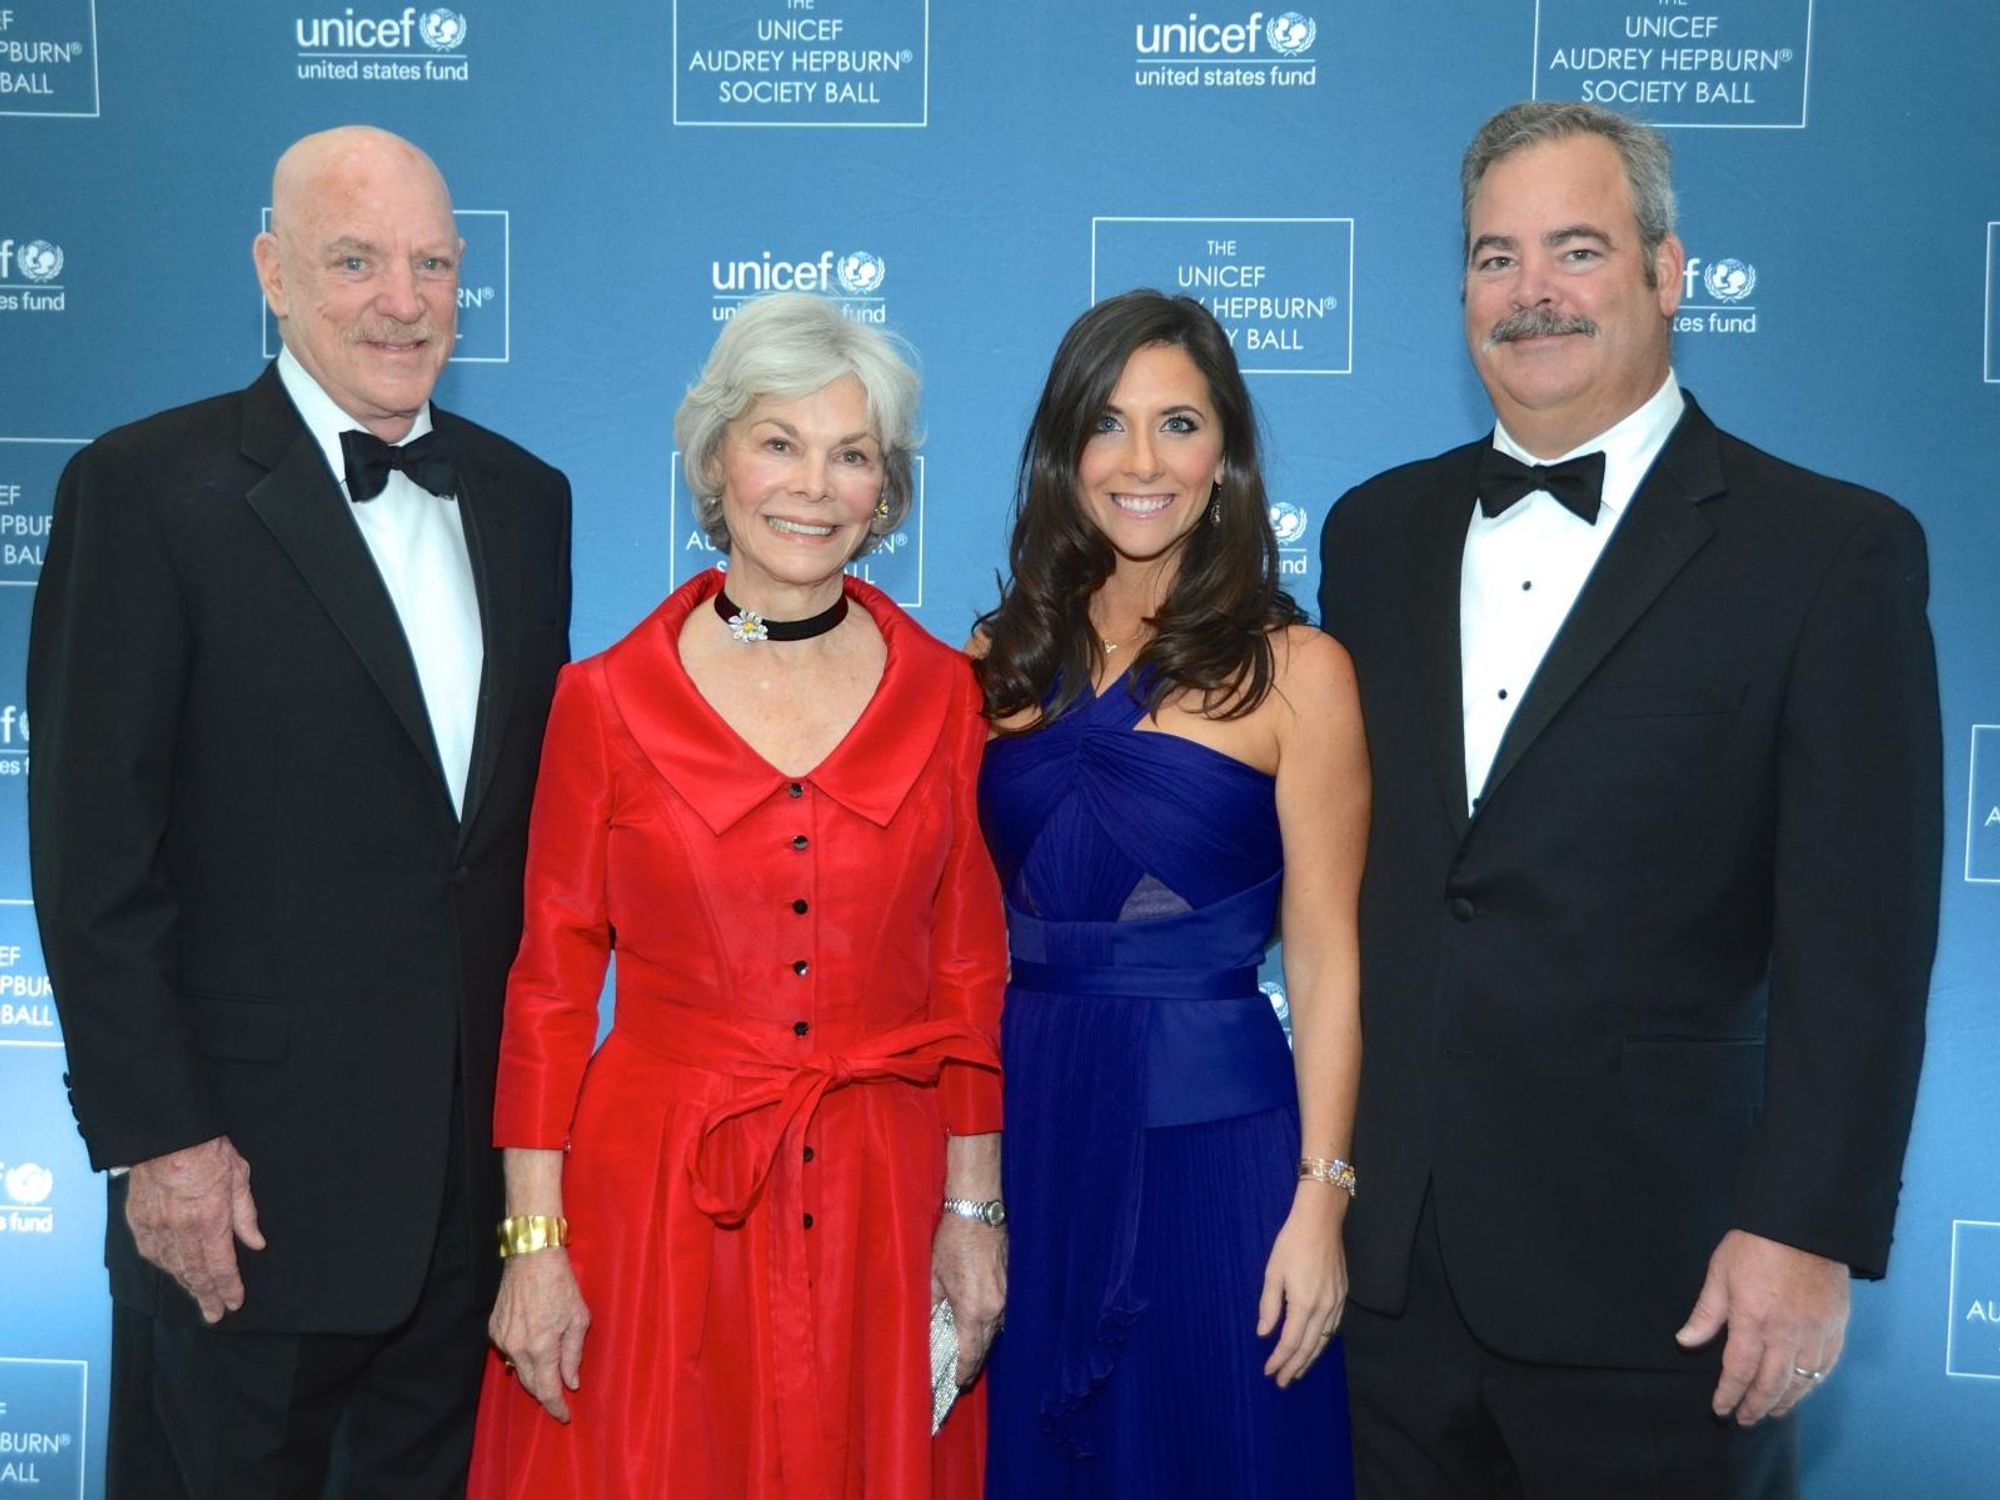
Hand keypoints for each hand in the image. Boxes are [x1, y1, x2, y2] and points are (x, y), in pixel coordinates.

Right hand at [125, 1135, 265, 1323]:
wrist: (167, 1135)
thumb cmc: (207, 1150)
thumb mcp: (239, 1177)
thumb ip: (246, 1215)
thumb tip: (255, 1243)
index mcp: (210, 1221)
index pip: (221, 1266)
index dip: (228, 1288)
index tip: (233, 1303)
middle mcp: (181, 1230)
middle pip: (195, 1273)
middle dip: (206, 1296)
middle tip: (213, 1314)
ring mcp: (157, 1227)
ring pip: (172, 1266)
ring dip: (185, 1284)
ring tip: (197, 1296)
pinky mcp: (138, 1220)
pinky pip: (151, 1252)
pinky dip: (163, 1265)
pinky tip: (171, 1271)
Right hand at [489, 1248, 590, 1422]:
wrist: (532, 1257)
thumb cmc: (561, 1284)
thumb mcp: (578, 1319)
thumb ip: (573, 1354)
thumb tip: (570, 1382)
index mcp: (541, 1347)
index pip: (547, 1389)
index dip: (556, 1406)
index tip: (564, 1416)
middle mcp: (517, 1347)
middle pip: (531, 1383)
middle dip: (545, 1393)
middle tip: (560, 1396)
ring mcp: (501, 1339)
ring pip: (519, 1369)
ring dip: (534, 1375)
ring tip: (548, 1373)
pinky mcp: (493, 1329)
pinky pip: (509, 1353)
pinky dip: (522, 1357)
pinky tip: (533, 1351)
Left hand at [931, 1214, 1005, 1386]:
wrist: (977, 1211)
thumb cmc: (952, 1241)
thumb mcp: (932, 1276)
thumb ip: (930, 1308)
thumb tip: (926, 1331)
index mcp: (974, 1309)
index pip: (971, 1352)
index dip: (964, 1372)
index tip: (956, 1384)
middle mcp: (996, 1307)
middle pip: (986, 1345)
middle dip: (973, 1362)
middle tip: (961, 1375)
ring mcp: (1008, 1296)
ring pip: (996, 1330)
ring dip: (982, 1342)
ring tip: (968, 1352)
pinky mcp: (1013, 1284)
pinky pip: (1002, 1313)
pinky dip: (990, 1323)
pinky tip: (979, 1324)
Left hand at [1259, 1184, 1347, 1386]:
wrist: (1321, 1221)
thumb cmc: (1292, 1243)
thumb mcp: (1273, 1273)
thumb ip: (1269, 1306)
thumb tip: (1264, 1334)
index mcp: (1305, 1303)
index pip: (1291, 1342)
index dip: (1280, 1359)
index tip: (1269, 1372)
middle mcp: (1324, 1307)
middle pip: (1310, 1347)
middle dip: (1295, 1367)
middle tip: (1283, 1382)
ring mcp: (1337, 1302)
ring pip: (1325, 1340)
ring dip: (1311, 1359)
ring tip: (1298, 1372)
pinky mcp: (1342, 1295)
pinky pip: (1334, 1327)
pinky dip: (1324, 1342)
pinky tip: (1316, 1347)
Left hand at [1676, 1229, 1848, 1424]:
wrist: (1804, 1225)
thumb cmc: (1755, 1245)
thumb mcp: (1720, 1273)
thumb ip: (1706, 1313)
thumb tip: (1686, 1342)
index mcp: (1753, 1321)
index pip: (1739, 1371)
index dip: (1729, 1394)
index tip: (1720, 1409)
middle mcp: (1786, 1334)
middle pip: (1772, 1384)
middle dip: (1756, 1406)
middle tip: (1744, 1419)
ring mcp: (1815, 1333)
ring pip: (1802, 1382)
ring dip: (1785, 1401)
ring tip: (1771, 1412)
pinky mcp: (1836, 1327)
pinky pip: (1826, 1366)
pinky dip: (1813, 1384)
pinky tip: (1803, 1388)